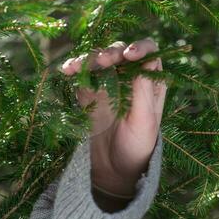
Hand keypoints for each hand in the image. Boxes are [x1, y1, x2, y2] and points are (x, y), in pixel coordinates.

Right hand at [60, 37, 166, 194]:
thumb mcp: (144, 122)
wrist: (113, 170)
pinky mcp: (89, 90)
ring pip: (99, 59)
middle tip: (103, 61)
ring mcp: (109, 82)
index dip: (141, 47)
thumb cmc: (136, 148)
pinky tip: (67, 70)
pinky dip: (74, 68)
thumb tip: (146, 60)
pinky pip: (82, 73)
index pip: (150, 54)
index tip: (130, 54)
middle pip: (121, 52)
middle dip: (111, 52)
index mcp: (151, 84)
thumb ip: (143, 92)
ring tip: (77, 66)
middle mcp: (131, 78)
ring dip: (89, 58)